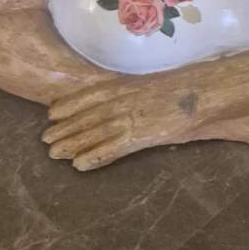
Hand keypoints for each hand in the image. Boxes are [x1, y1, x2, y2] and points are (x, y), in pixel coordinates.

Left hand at [42, 80, 197, 169]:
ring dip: (72, 143)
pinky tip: (78, 165)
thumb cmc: (186, 88)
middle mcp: (123, 98)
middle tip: (44, 139)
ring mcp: (131, 116)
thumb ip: (137, 91)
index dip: (69, 104)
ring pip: (94, 132)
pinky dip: (94, 157)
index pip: (91, 94)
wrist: (204, 92)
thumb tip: (125, 99)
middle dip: (65, 128)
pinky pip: (112, 148)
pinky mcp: (141, 134)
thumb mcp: (155, 84)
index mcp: (127, 84)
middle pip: (87, 115)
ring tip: (53, 153)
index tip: (51, 112)